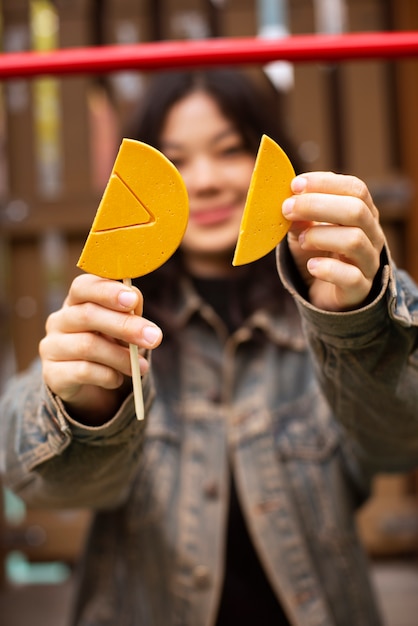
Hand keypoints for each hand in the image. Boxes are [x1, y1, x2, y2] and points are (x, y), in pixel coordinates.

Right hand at [39, 274, 161, 422]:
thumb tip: (135, 298)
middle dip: (125, 326)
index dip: (108, 291)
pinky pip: (83, 371)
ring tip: (143, 367)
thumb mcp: (121, 326)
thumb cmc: (108, 344)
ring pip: (88, 345)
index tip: (133, 300)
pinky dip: (108, 375)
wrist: (87, 385)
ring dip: (122, 357)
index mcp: (76, 301)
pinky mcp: (53, 374)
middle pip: (88, 315)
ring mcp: (52, 347)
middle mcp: (59, 321)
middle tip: (154, 337)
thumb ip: (128, 310)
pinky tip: (118, 379)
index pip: (83, 286)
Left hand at [282, 172, 384, 311]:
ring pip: (354, 240)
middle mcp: (372, 235)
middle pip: (356, 210)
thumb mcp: (303, 231)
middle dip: (316, 205)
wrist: (324, 294)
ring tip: (301, 241)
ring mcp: (369, 263)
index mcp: (363, 214)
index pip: (355, 188)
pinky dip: (327, 269)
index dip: (325, 183)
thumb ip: (298, 218)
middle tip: (287, 209)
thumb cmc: (317, 254)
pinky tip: (312, 266)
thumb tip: (289, 202)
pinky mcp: (361, 289)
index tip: (295, 185)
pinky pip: (351, 277)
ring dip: (320, 236)